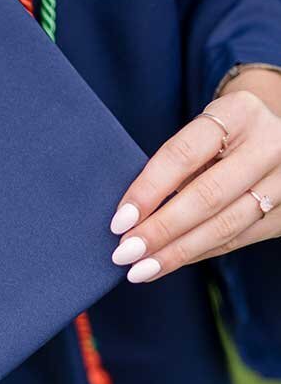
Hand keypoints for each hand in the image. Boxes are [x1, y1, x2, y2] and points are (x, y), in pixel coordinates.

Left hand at [109, 74, 280, 282]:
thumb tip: (130, 216)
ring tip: (140, 269)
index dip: (149, 190)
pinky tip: (168, 263)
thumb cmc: (225, 136)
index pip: (184, 154)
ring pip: (224, 226)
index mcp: (239, 114)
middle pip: (207, 196)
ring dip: (176, 252)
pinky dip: (197, 254)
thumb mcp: (205, 131)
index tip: (119, 222)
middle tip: (124, 253)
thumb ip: (176, 163)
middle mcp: (269, 146)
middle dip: (160, 230)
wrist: (279, 139)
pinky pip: (236, 241)